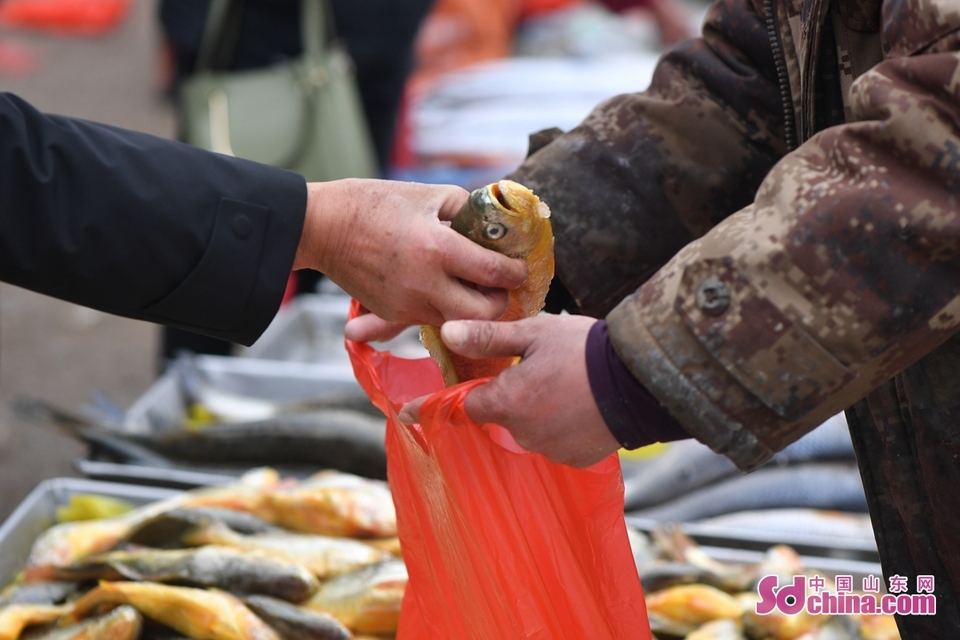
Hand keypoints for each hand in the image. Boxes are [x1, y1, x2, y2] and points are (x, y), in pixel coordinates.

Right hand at [294, 179, 526, 327]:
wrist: (324, 227)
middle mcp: (426, 283)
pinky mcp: (395, 313)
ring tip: (470, 285)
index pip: (494, 273)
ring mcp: (409, 303)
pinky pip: (432, 319)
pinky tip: (442, 286)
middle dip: (499, 301)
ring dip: (472, 308)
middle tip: (497, 285)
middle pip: (484, 314)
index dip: (515, 272)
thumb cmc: (375, 203)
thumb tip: (495, 228)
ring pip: (459, 322)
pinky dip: (445, 309)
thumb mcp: (428, 195)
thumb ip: (468, 212)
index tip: (517, 267)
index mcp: (438, 248)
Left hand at [398, 314, 620, 467]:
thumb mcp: (535, 333)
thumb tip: (446, 332)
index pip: (460, 407)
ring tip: (563, 381)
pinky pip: (554, 440)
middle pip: (498, 414)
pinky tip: (578, 402)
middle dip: (507, 394)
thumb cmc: (587, 351)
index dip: (435, 406)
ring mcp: (551, 449)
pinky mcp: (576, 457)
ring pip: (527, 427)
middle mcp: (524, 433)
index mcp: (508, 401)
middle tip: (534, 367)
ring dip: (534, 409)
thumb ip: (489, 336)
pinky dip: (559, 424)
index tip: (406, 414)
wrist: (643, 382)